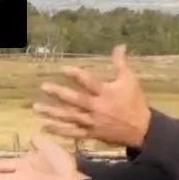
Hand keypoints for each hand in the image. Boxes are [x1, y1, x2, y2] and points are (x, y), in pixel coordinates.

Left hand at [34, 43, 152, 148]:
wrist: (141, 129)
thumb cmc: (134, 102)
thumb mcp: (129, 81)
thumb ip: (120, 63)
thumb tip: (120, 46)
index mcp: (106, 93)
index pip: (89, 82)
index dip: (76, 75)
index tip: (62, 69)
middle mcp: (97, 107)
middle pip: (76, 100)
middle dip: (60, 94)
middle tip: (44, 87)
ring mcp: (93, 122)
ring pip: (70, 117)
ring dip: (53, 113)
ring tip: (37, 107)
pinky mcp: (91, 133)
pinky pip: (73, 132)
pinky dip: (59, 130)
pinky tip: (45, 126)